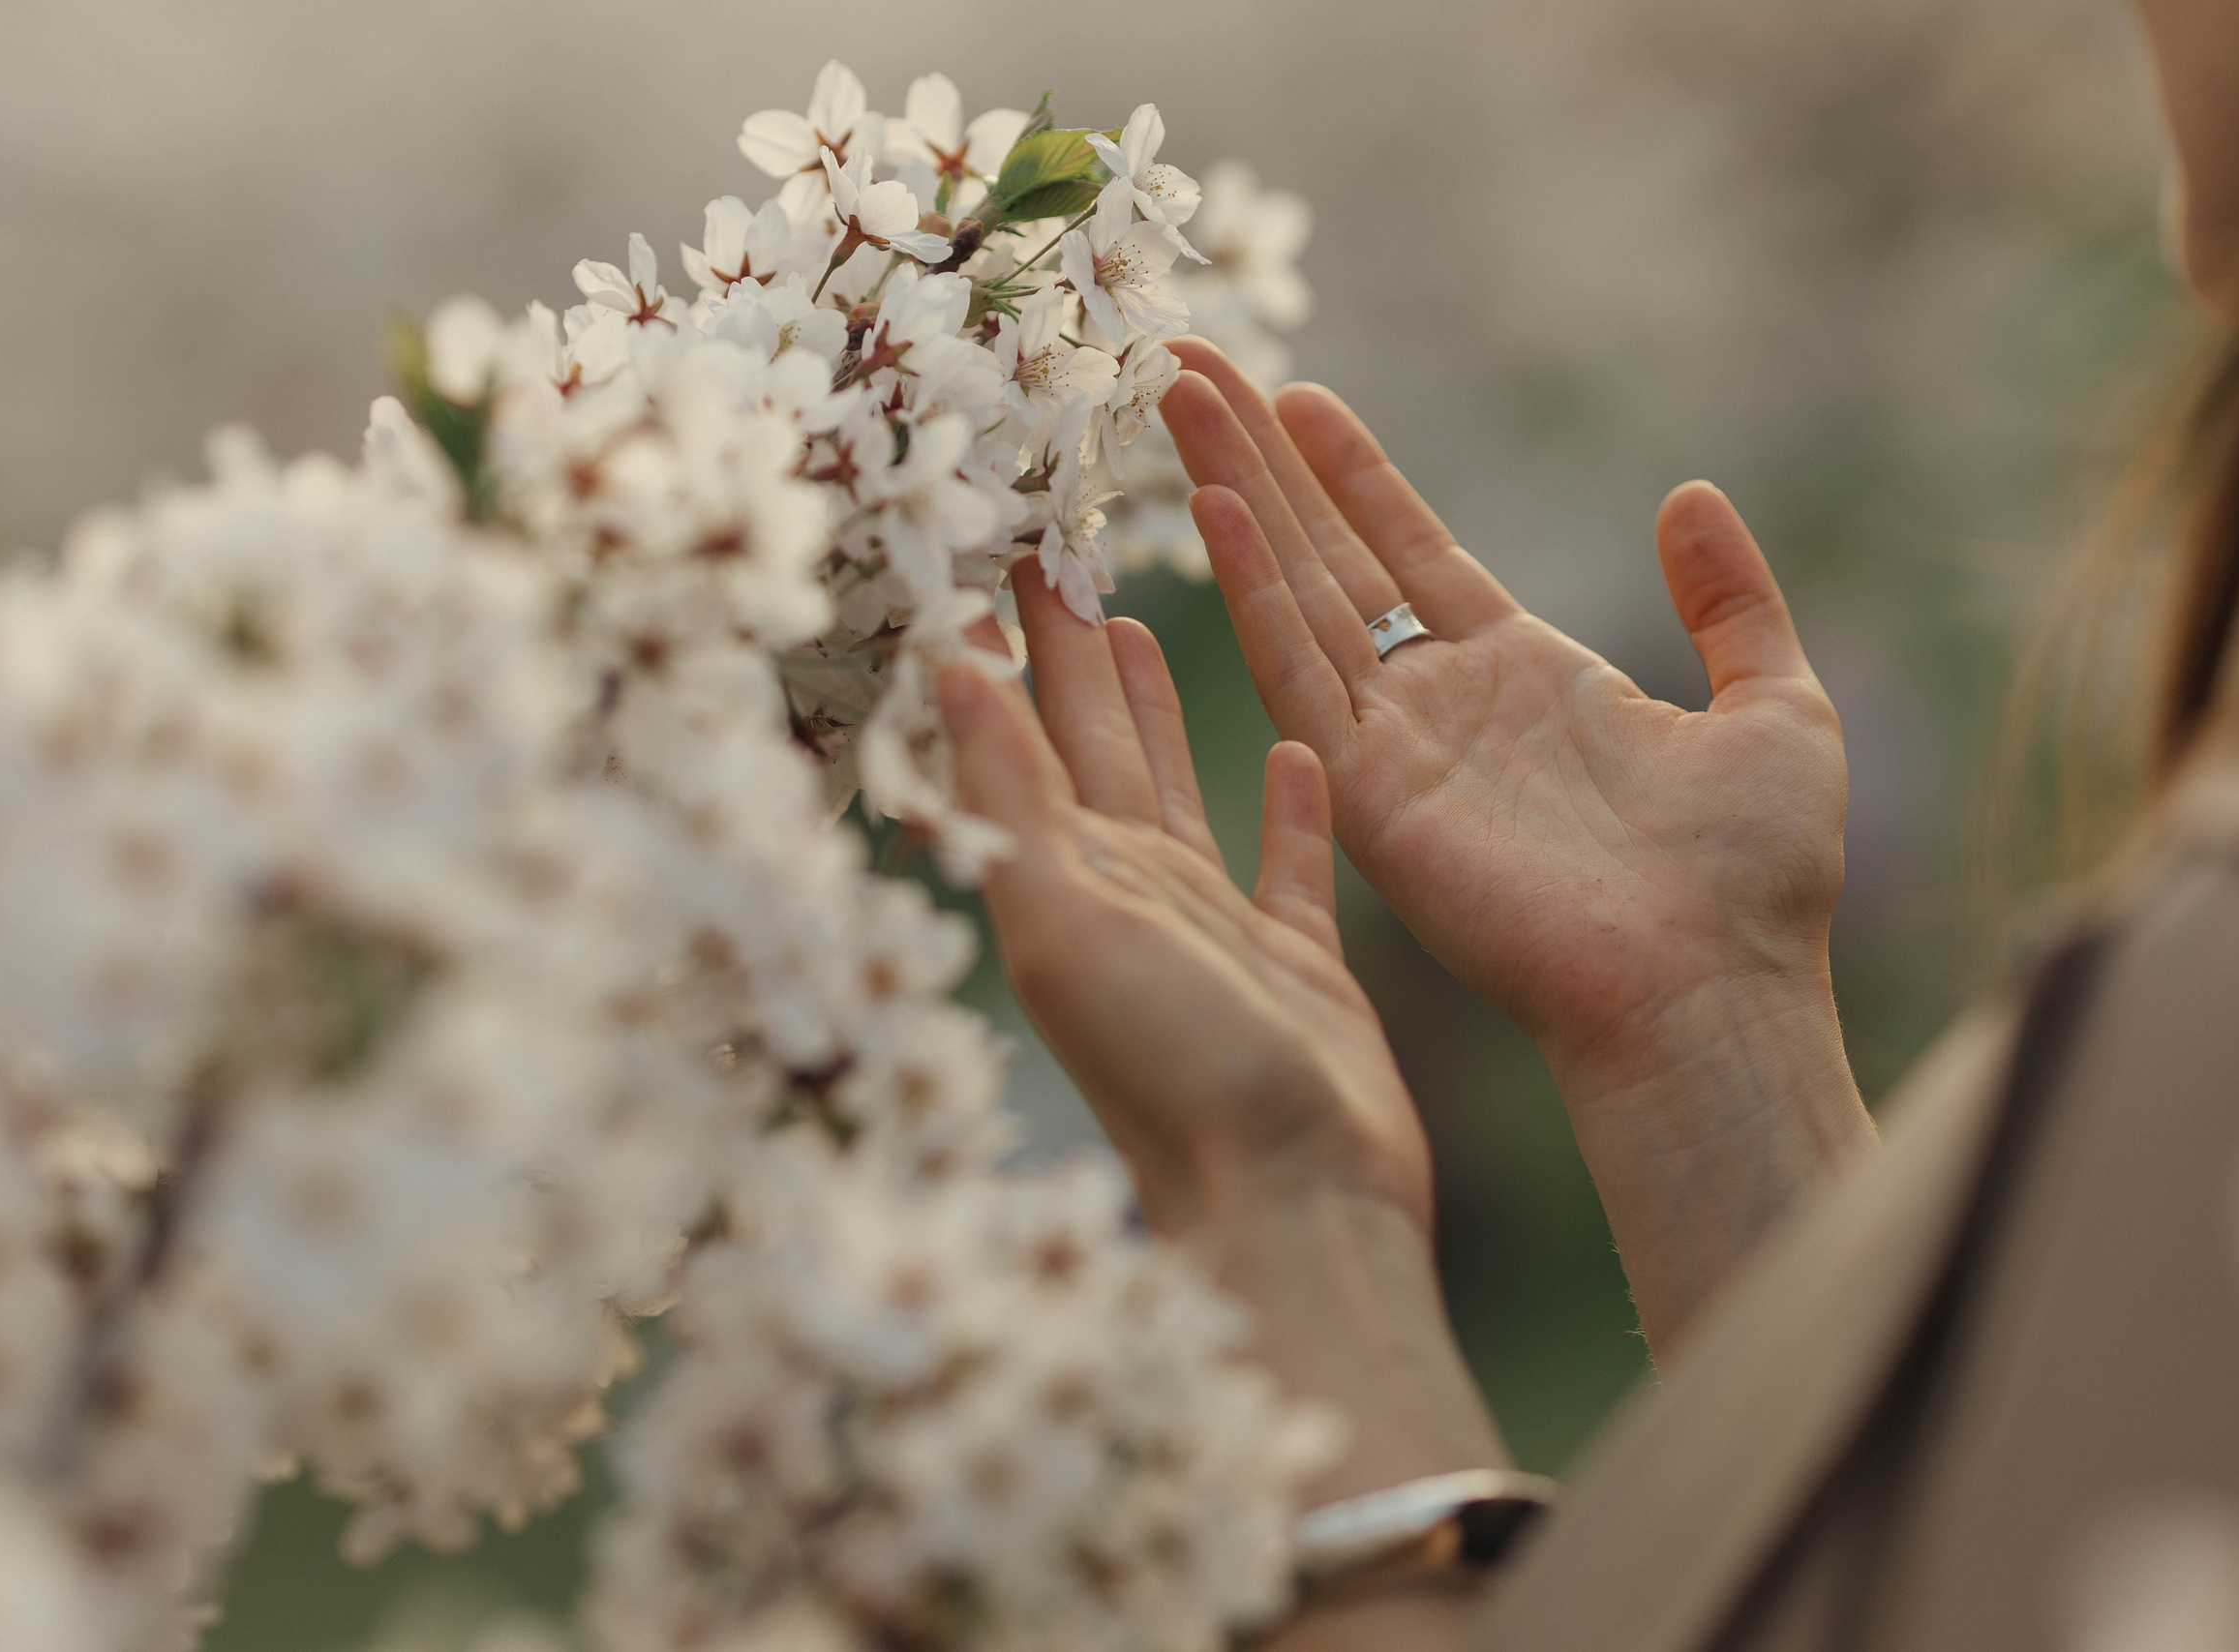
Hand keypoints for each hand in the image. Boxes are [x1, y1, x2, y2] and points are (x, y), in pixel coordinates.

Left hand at [939, 563, 1507, 1498]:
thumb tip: (941, 668)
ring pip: (1168, 783)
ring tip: (1133, 619)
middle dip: (1066, 641)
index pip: (1022, 724)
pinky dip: (1283, 804)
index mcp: (1069, 871)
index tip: (983, 538)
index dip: (1002, 635)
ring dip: (1146, 706)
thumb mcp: (1067, 921)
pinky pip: (1283, 860)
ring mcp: (1211, 927)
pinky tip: (1291, 748)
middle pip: (1088, 738)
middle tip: (1051, 539)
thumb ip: (1008, 797)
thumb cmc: (1176, 1070)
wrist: (1297, 1203)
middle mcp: (1128, 890)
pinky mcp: (1295, 963)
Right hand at [1159, 342, 1874, 1350]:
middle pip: (1327, 554)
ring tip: (1178, 393)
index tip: (1297, 396)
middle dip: (1258, 458)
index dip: (1352, 473)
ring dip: (1233, 490)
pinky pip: (1296, 670)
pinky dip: (1252, 586)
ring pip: (1293, 590)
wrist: (1718, 986)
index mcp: (1521, 675)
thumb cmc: (1755, 878)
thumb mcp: (1776, 704)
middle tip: (1190, 365)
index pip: (1410, 550)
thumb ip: (1731, 600)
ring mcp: (1395, 744)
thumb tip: (1688, 494)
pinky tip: (1214, 507)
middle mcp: (1438, 702)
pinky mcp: (1370, 791)